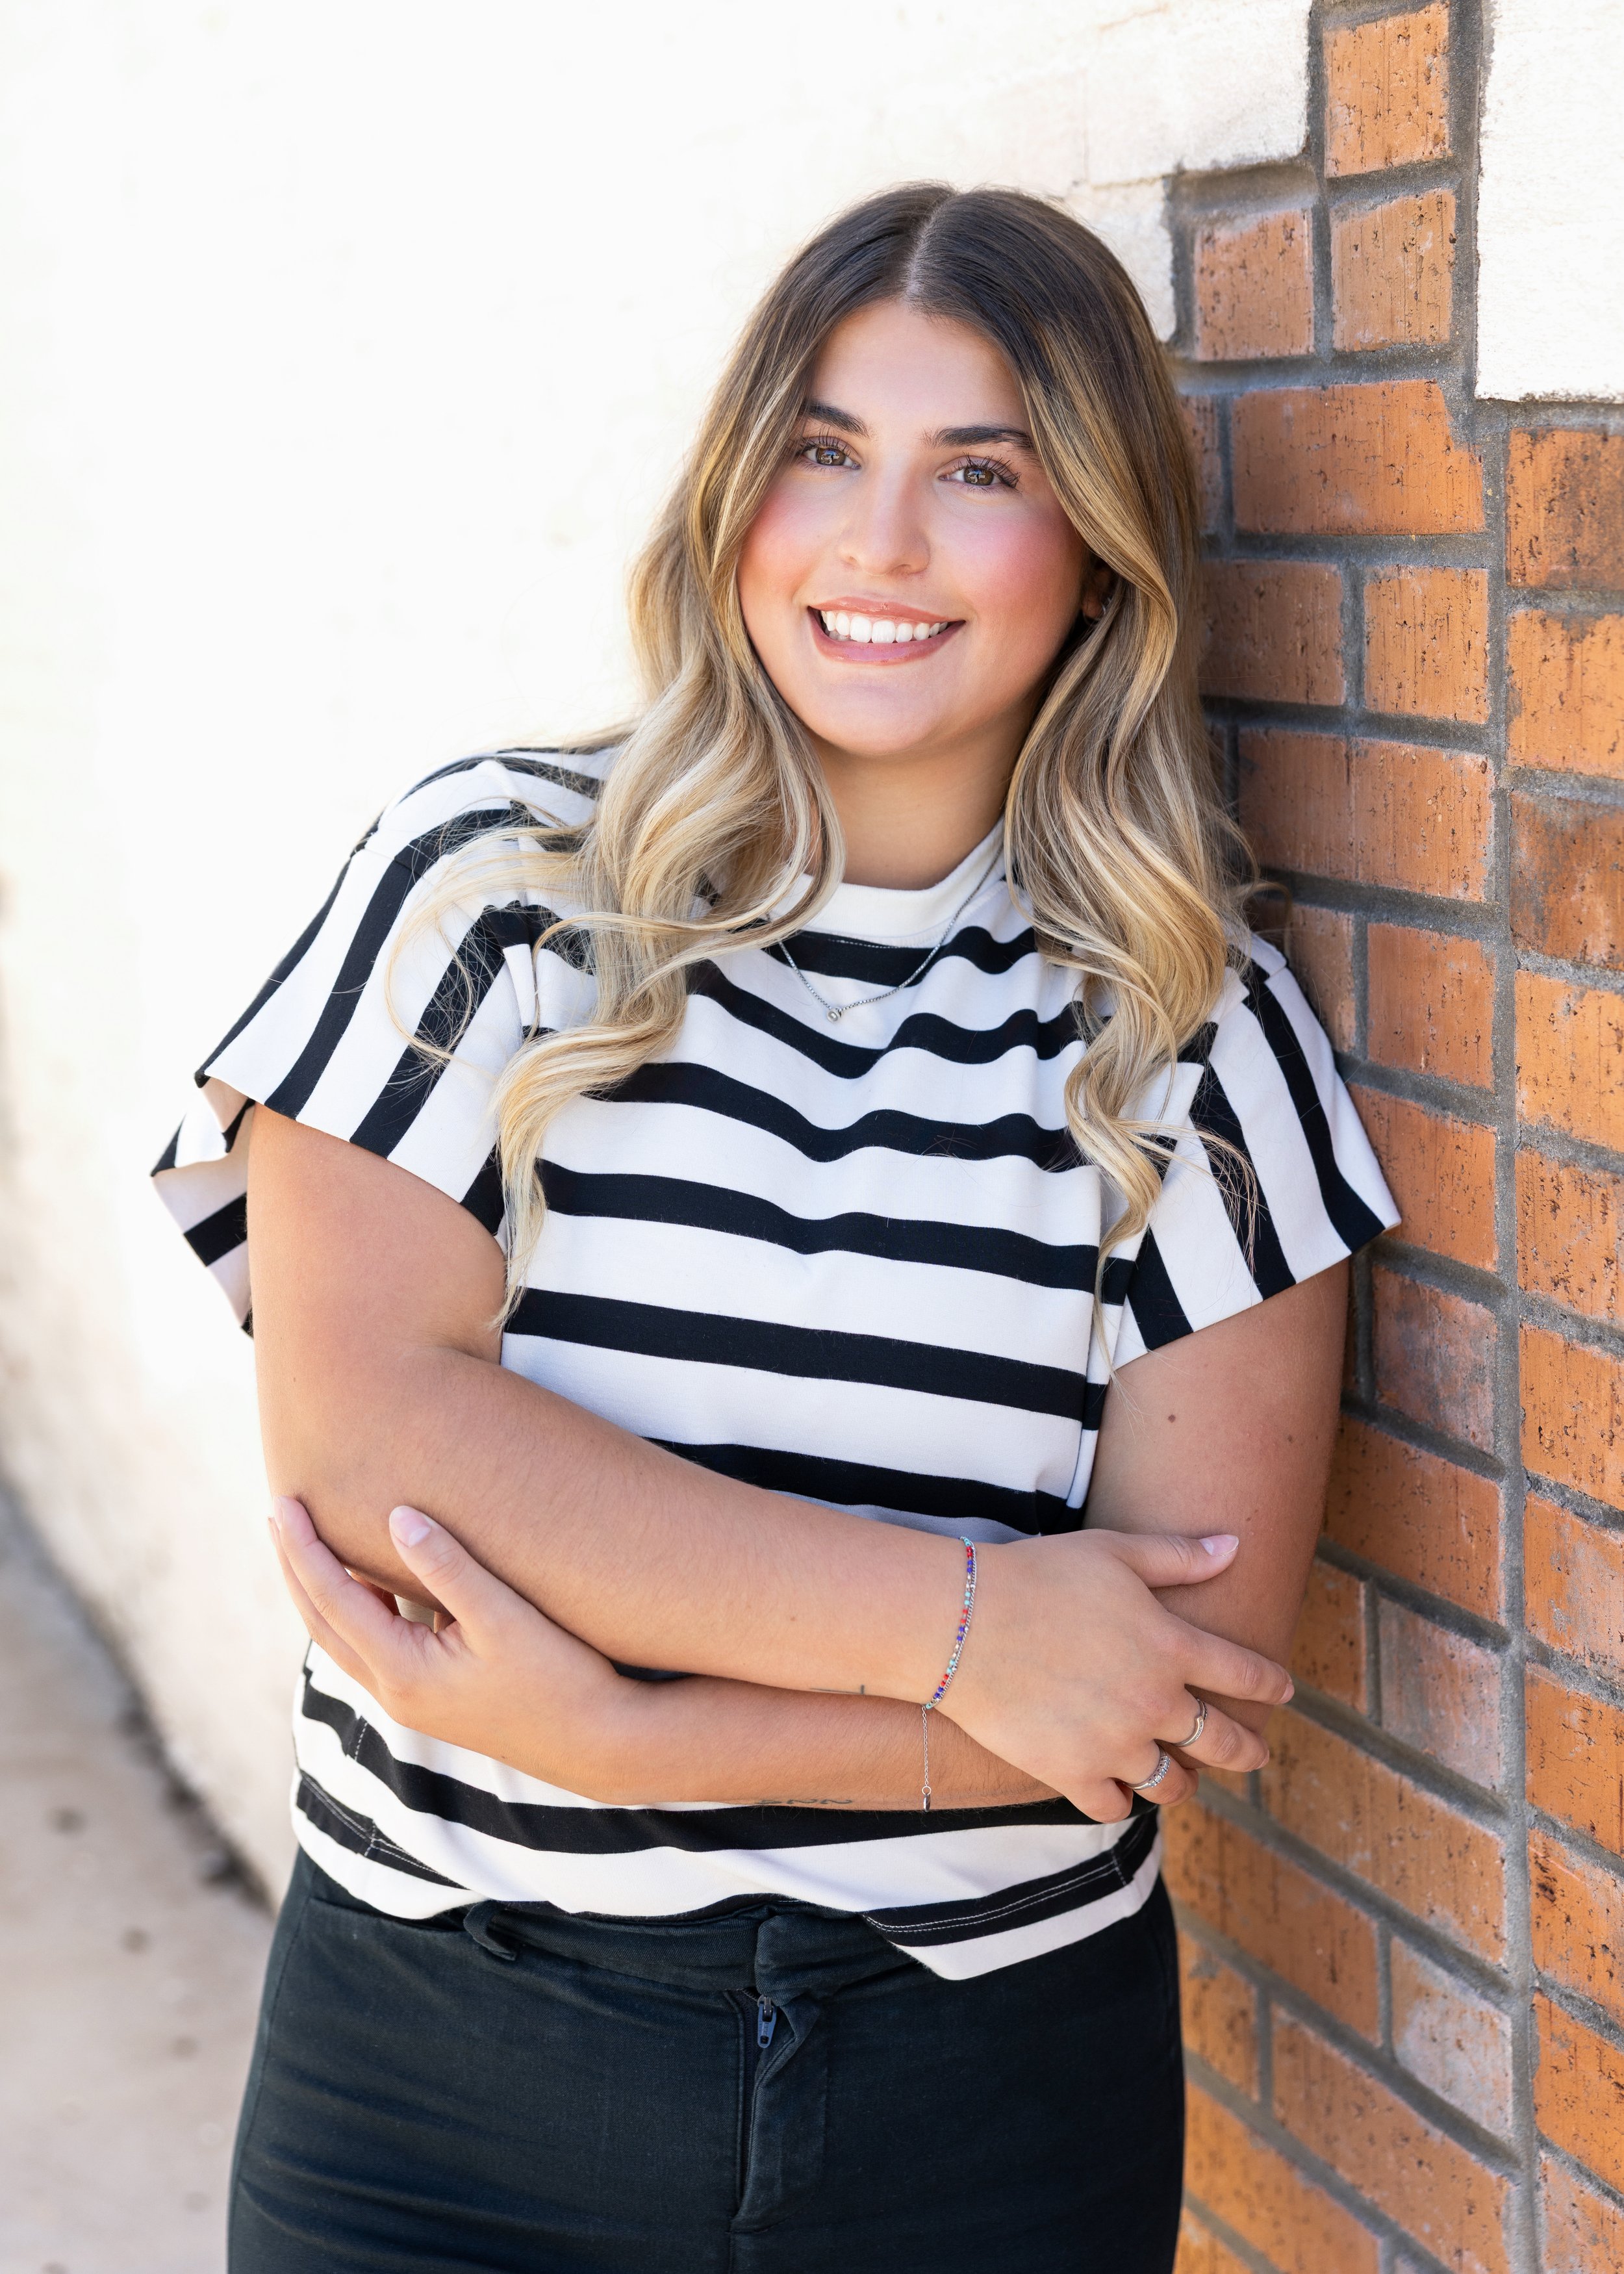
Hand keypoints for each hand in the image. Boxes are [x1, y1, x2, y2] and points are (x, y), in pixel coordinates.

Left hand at [268, 1496, 643, 1793]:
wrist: (597, 1746)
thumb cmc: (559, 1678)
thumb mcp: (504, 1617)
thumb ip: (448, 1567)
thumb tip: (396, 1516)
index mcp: (403, 1672)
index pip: (333, 1598)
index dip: (305, 1547)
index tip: (284, 1501)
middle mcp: (395, 1693)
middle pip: (321, 1622)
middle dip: (296, 1567)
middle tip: (278, 1511)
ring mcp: (412, 1702)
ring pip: (344, 1640)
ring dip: (322, 1591)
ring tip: (311, 1542)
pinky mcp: (432, 1700)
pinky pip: (373, 1649)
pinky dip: (358, 1611)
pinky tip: (374, 1582)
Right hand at [940, 1529, 1292, 1820]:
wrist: (962, 1621)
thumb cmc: (1038, 1575)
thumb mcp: (1114, 1552)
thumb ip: (1178, 1556)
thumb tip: (1235, 1544)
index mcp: (1172, 1646)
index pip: (1245, 1673)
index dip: (1271, 1683)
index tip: (1285, 1690)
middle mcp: (1154, 1703)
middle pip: (1222, 1743)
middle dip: (1247, 1750)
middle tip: (1255, 1753)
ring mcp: (1113, 1745)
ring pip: (1170, 1785)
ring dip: (1183, 1783)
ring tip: (1182, 1780)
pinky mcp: (1070, 1773)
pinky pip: (1112, 1806)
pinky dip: (1119, 1800)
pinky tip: (1118, 1790)